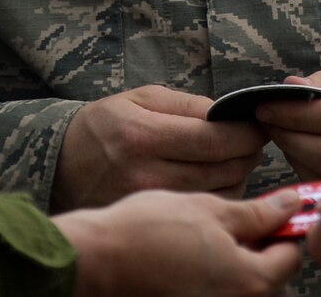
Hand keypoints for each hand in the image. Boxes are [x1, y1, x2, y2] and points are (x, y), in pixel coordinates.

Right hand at [51, 85, 269, 209]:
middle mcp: (145, 175)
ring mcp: (149, 205)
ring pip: (219, 195)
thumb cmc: (106, 125)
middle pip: (222, 170)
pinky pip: (203, 213)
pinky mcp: (152, 221)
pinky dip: (221, 198)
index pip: (216, 140)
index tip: (258, 126)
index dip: (247, 134)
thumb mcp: (141, 98)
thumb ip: (188, 105)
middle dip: (248, 153)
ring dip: (239, 177)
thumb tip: (232, 115)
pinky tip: (216, 182)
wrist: (61, 165)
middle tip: (252, 142)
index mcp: (143, 136)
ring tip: (234, 159)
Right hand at [56, 188, 304, 296]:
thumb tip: (292, 206)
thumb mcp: (207, 209)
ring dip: (233, 273)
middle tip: (230, 231)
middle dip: (257, 257)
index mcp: (250, 282)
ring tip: (202, 248)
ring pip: (240, 293)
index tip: (266, 218)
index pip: (289, 258)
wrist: (94, 262)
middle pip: (268, 283)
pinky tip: (186, 267)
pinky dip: (209, 286)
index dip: (281, 232)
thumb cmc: (145, 232)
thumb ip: (256, 213)